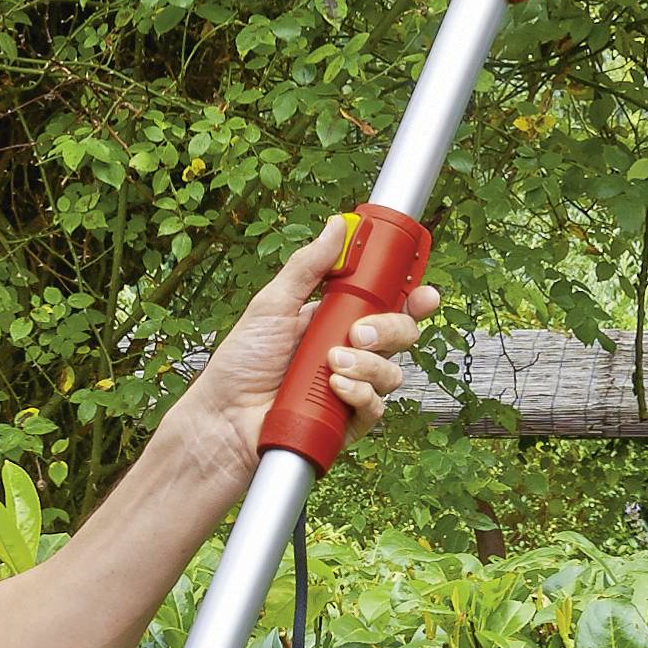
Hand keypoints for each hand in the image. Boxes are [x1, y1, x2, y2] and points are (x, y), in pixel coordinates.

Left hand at [184, 205, 439, 468]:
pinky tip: (336, 389)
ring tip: (332, 364)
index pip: (386, 303)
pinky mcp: (347, 421)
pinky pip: (376, 407)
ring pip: (392, 372)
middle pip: (399, 334)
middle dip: (390, 329)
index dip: (411, 297)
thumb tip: (337, 226)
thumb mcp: (273, 304)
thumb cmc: (241, 362)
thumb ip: (308, 267)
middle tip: (359, 332)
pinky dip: (360, 395)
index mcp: (335, 318)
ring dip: (368, 365)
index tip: (423, 293)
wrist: (224, 417)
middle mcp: (349, 351)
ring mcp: (351, 386)